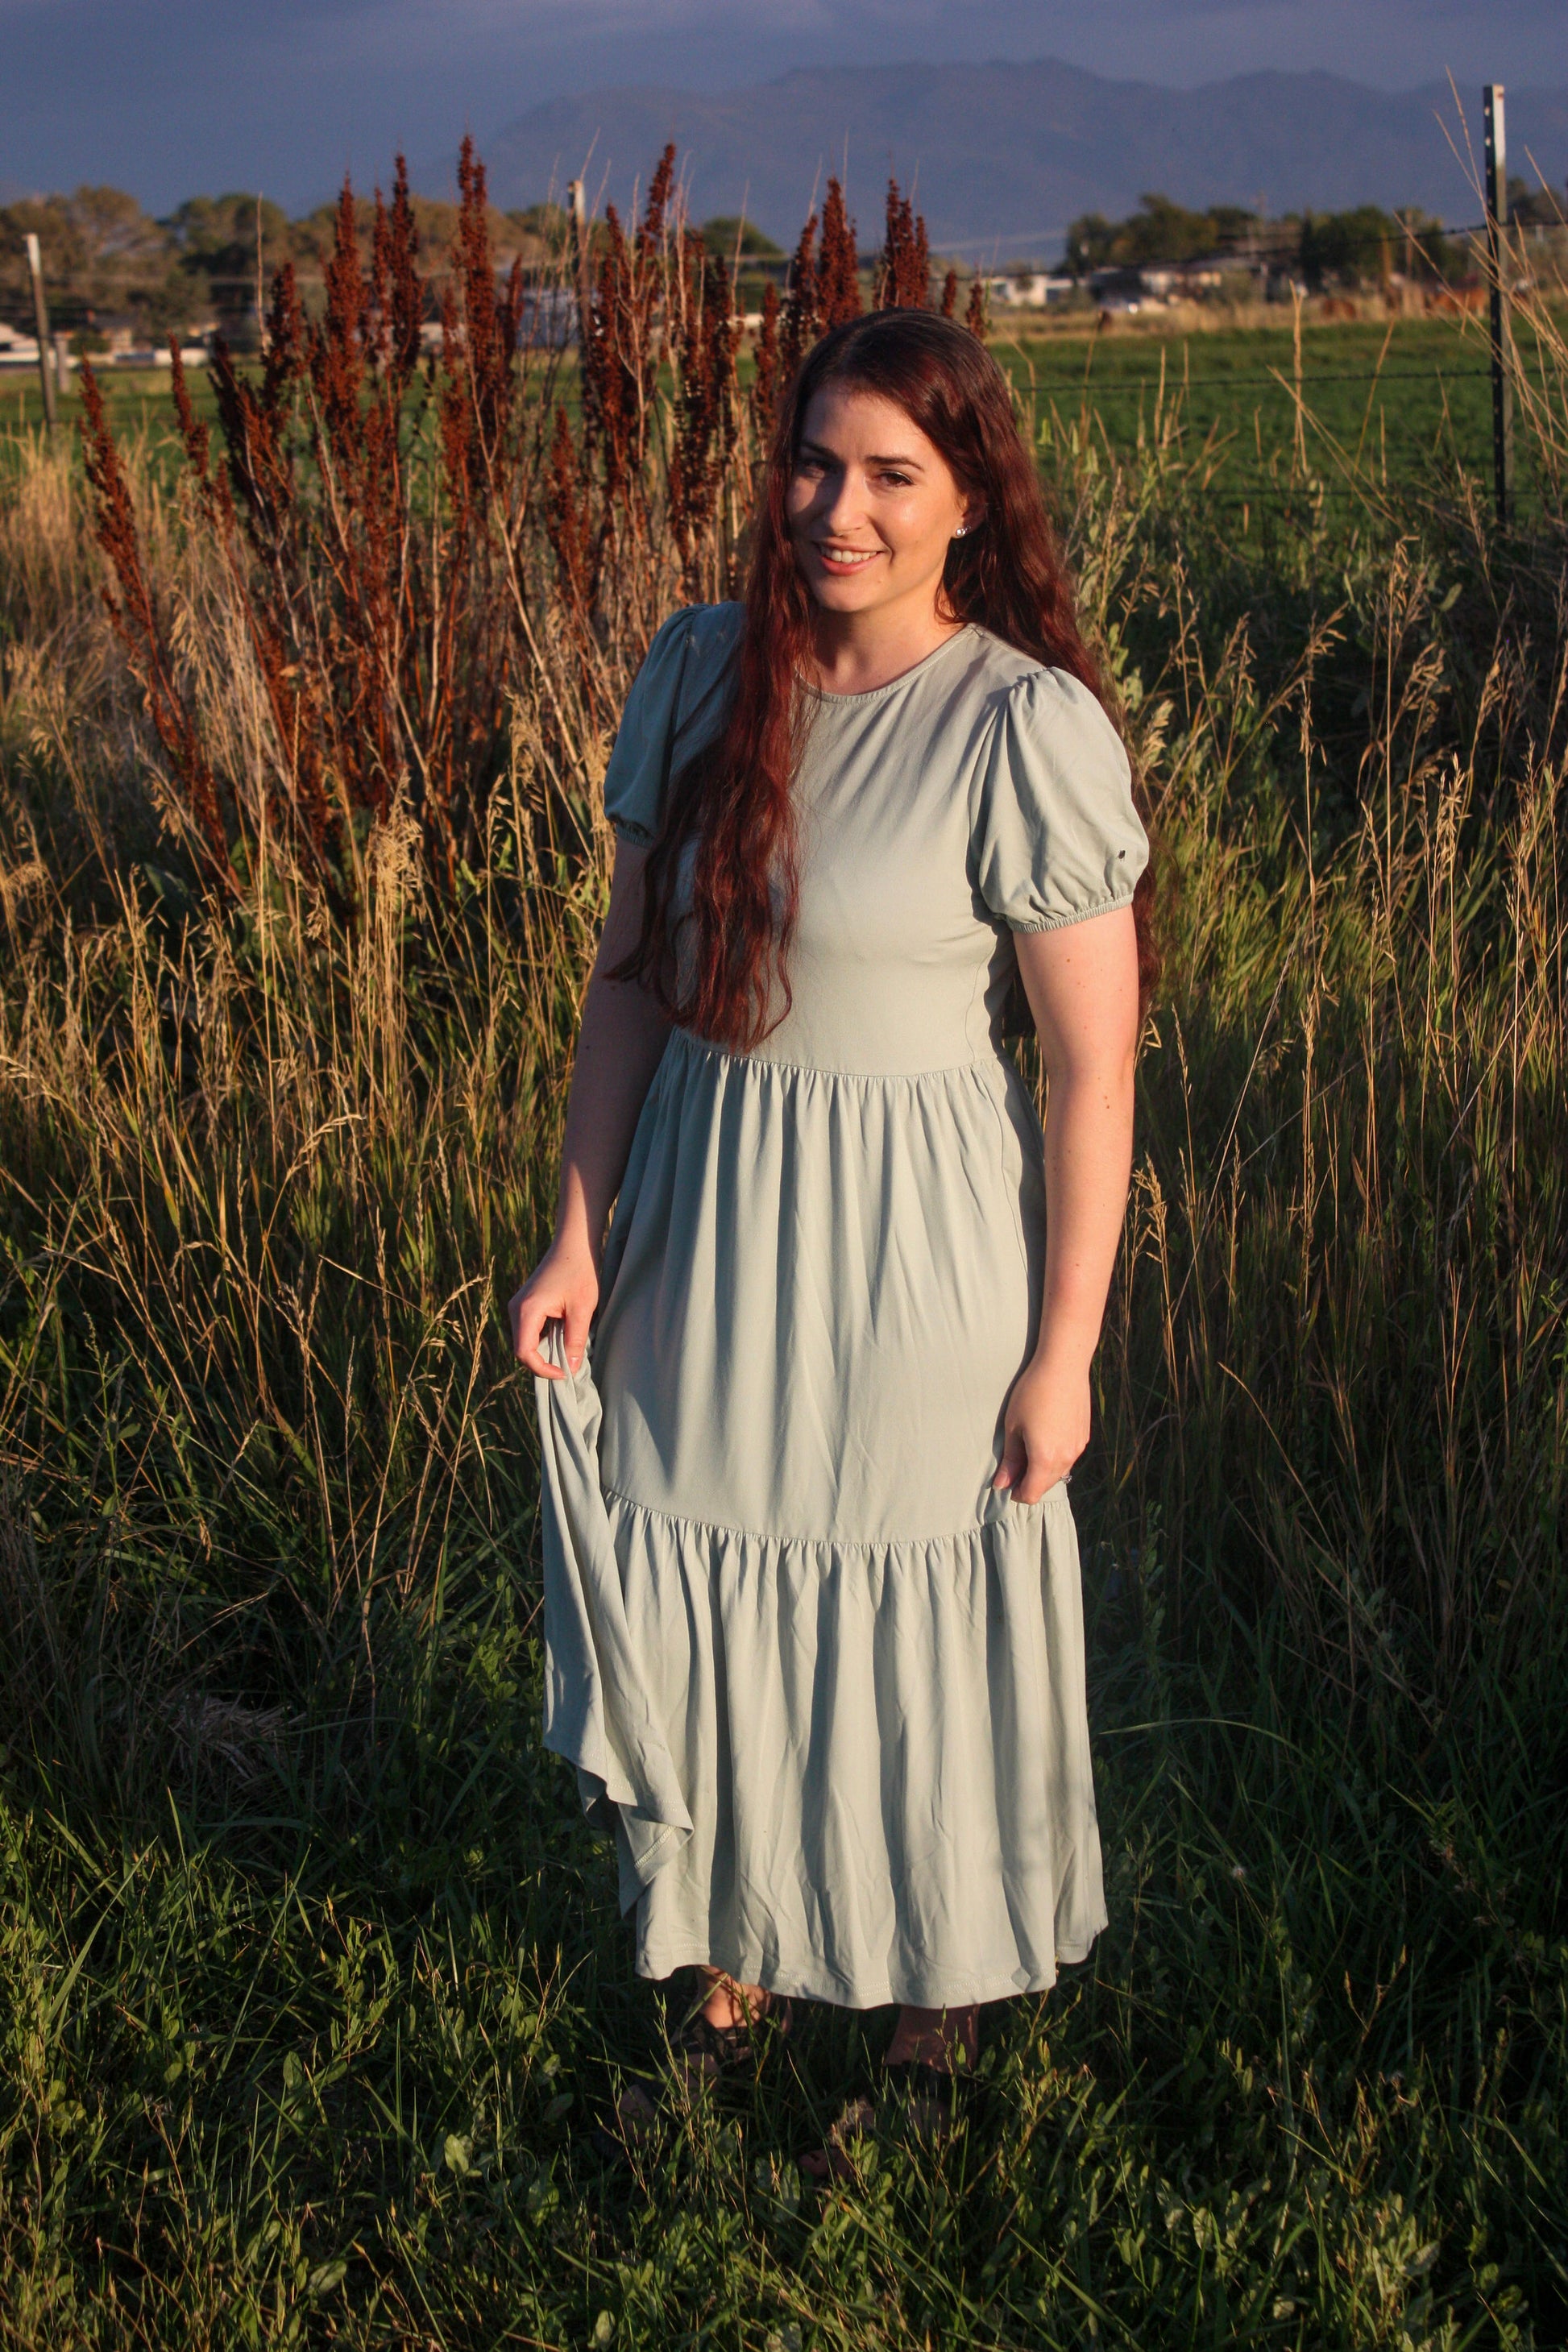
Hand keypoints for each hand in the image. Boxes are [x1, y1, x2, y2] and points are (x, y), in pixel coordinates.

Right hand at [509, 1238, 598, 1378]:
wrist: (574, 1244)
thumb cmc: (580, 1272)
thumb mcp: (582, 1309)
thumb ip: (575, 1341)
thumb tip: (571, 1368)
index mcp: (526, 1311)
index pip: (524, 1353)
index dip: (542, 1369)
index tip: (564, 1373)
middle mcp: (516, 1309)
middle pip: (522, 1349)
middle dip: (543, 1363)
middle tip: (567, 1368)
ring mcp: (518, 1306)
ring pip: (525, 1341)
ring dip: (544, 1352)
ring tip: (566, 1354)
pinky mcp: (525, 1304)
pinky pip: (529, 1330)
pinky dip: (544, 1340)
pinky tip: (562, 1339)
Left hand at [991, 1349, 1090, 1502]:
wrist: (1063, 1367)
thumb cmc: (1032, 1393)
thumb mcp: (1013, 1426)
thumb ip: (1010, 1459)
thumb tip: (1002, 1484)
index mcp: (1045, 1459)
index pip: (1032, 1493)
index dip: (1017, 1493)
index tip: (1007, 1483)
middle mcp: (1066, 1458)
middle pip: (1046, 1486)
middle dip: (1030, 1483)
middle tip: (1014, 1466)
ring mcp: (1078, 1448)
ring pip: (1059, 1472)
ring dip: (1044, 1470)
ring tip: (1029, 1448)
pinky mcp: (1084, 1437)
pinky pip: (1069, 1457)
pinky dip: (1056, 1457)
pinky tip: (1046, 1436)